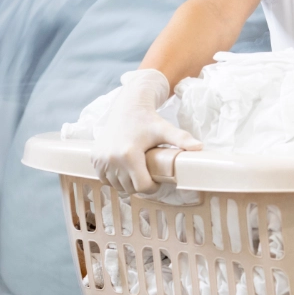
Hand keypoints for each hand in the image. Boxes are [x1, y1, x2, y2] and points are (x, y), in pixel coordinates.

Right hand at [91, 68, 201, 193]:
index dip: (152, 186)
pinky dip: (113, 178)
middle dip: (140, 184)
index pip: (142, 186)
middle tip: (148, 172)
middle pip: (129, 188)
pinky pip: (104, 179)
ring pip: (116, 185)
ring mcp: (101, 159)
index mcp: (129, 154)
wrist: (127, 106)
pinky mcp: (94, 158)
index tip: (157, 179)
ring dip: (126, 182)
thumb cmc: (148, 119)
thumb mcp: (165, 129)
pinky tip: (123, 168)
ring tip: (136, 170)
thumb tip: (200, 147)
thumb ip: (181, 139)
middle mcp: (111, 158)